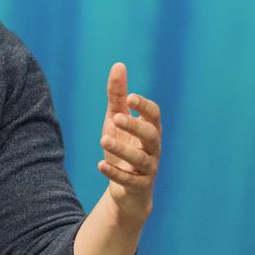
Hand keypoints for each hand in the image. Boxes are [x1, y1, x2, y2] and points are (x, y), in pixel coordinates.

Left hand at [98, 62, 161, 220]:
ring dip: (122, 149)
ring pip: (141, 159)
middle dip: (135, 126)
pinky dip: (115, 173)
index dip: (144, 106)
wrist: (126, 189)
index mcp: (150, 130)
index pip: (154, 115)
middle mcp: (153, 148)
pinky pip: (129, 180)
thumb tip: (119, 65)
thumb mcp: (116, 119)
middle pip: (151, 135)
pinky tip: (100, 165)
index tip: (129, 97)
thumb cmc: (123, 146)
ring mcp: (148, 168)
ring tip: (103, 139)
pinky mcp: (139, 186)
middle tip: (115, 118)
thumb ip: (118, 95)